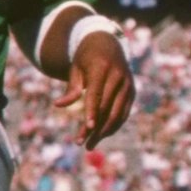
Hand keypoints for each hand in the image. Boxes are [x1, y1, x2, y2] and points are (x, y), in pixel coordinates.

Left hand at [56, 29, 135, 147]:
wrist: (108, 46)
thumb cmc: (86, 59)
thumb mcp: (75, 69)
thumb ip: (71, 88)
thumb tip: (58, 105)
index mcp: (102, 68)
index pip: (97, 94)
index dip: (92, 112)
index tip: (86, 128)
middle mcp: (119, 77)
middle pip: (107, 108)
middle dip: (95, 127)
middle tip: (81, 143)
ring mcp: (128, 85)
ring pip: (118, 113)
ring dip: (104, 131)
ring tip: (90, 144)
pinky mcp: (132, 92)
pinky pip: (124, 112)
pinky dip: (114, 125)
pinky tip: (102, 134)